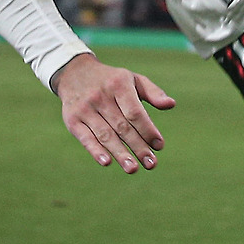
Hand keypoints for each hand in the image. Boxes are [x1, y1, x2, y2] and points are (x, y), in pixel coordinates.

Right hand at [51, 53, 175, 172]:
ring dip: (120, 154)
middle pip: (122, 127)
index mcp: (119, 85)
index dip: (147, 130)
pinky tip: (107, 162)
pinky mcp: (72, 120)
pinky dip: (95, 151)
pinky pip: (85, 138)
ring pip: (105, 135)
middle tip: (151, 164)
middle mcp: (101, 96)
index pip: (135, 112)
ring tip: (133, 169)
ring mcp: (85, 109)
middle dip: (138, 147)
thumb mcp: (134, 79)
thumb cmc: (112, 81)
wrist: (75, 73)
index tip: (159, 146)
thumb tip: (171, 104)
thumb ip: (154, 93)